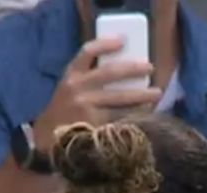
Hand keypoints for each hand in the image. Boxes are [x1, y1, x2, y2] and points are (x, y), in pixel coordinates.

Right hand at [33, 36, 163, 150]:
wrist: (48, 139)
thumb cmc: (65, 111)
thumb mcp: (69, 89)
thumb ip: (88, 79)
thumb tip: (123, 71)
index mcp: (71, 76)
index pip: (87, 52)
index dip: (105, 44)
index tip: (123, 40)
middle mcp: (78, 89)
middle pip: (109, 73)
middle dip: (133, 69)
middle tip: (150, 67)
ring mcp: (86, 108)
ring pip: (119, 99)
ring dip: (141, 95)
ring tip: (157, 93)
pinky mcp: (94, 126)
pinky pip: (119, 118)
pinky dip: (134, 115)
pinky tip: (147, 114)